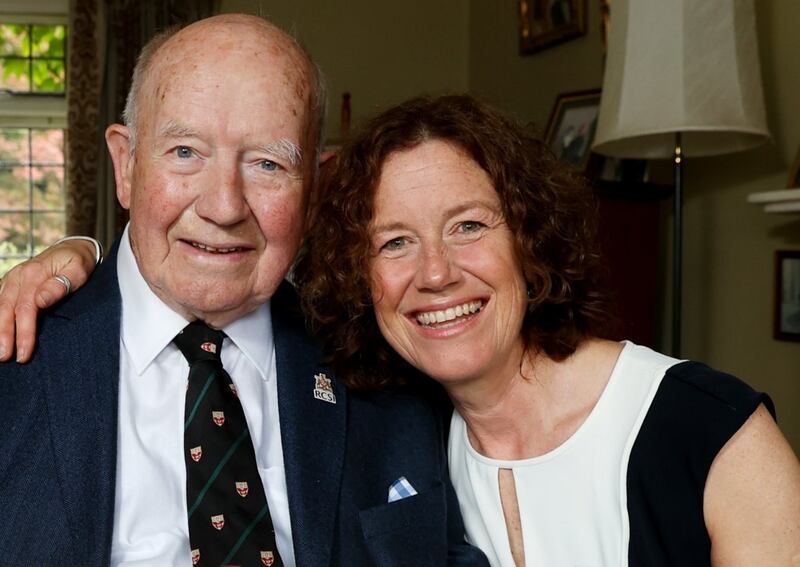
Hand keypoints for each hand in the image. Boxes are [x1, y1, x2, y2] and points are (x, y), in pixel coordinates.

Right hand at [0, 239, 97, 362]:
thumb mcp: (78, 269)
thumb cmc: (77, 262)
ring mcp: (11, 279)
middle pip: (6, 310)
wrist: (72, 248)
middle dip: (4, 336)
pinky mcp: (9, 284)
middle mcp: (18, 276)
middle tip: (5, 357)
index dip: (24, 332)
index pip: (26, 309)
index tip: (24, 353)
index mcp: (34, 274)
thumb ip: (61, 284)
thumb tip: (41, 300)